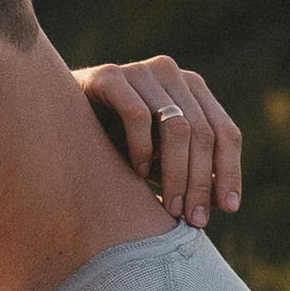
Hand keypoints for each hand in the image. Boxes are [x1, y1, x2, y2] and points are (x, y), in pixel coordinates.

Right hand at [75, 57, 242, 229]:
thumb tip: (224, 203)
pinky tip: (136, 172)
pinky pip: (137, 115)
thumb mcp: (158, 161)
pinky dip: (142, 149)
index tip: (229, 209)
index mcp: (192, 89)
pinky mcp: (108, 75)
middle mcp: (171, 73)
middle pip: (204, 133)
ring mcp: (140, 71)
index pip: (225, 132)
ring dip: (177, 173)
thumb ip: (190, 175)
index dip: (230, 171)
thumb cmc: (114, 142)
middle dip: (201, 182)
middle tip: (193, 219)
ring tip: (168, 207)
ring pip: (178, 127)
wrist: (59, 117)